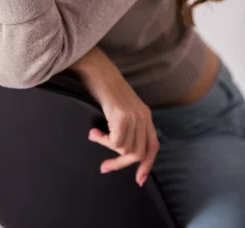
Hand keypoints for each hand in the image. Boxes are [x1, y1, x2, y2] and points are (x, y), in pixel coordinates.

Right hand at [87, 68, 159, 187]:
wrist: (97, 68)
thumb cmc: (104, 86)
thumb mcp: (122, 106)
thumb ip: (127, 123)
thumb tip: (121, 147)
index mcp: (145, 115)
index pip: (153, 146)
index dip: (147, 165)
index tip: (138, 179)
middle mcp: (143, 116)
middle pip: (139, 154)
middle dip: (120, 163)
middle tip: (104, 165)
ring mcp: (133, 116)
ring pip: (126, 149)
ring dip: (108, 148)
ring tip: (95, 135)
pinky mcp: (121, 115)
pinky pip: (116, 141)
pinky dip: (103, 141)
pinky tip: (94, 132)